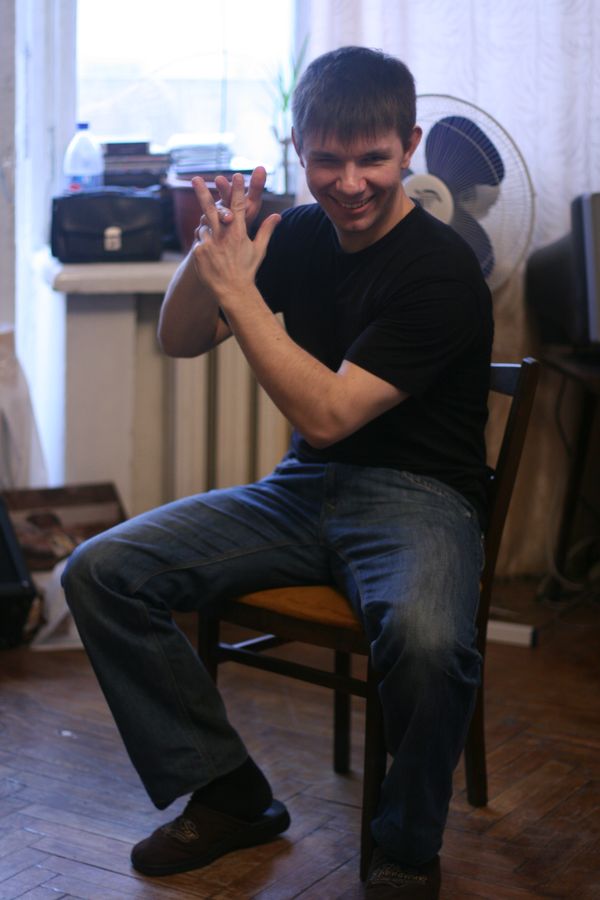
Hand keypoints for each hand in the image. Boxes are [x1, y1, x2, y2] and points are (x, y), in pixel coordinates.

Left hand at [190, 172, 279, 307]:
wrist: (233, 291)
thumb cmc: (247, 270)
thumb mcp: (259, 250)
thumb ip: (266, 230)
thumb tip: (277, 216)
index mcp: (239, 233)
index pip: (239, 206)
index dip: (238, 190)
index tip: (237, 175)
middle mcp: (223, 235)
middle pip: (211, 209)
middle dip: (203, 192)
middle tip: (196, 178)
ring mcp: (209, 243)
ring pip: (204, 226)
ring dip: (208, 228)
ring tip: (215, 241)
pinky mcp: (199, 252)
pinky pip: (199, 240)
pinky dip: (203, 242)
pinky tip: (210, 253)